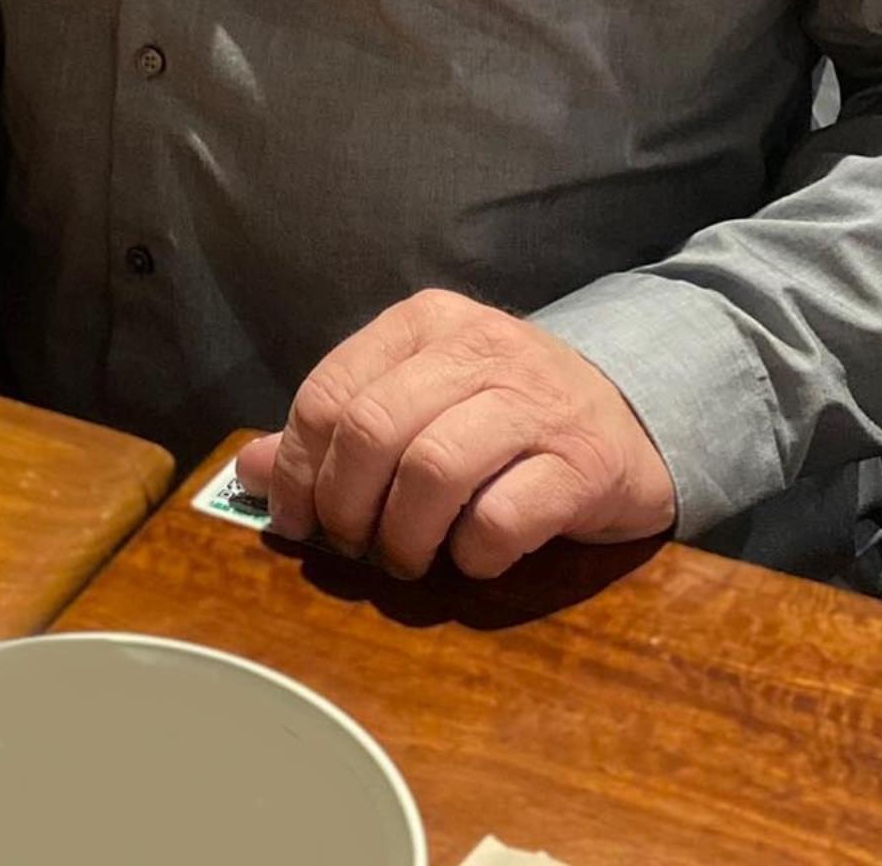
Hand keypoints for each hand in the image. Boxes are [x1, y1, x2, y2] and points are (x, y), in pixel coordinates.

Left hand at [233, 289, 674, 579]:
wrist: (633, 414)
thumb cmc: (507, 411)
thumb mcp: (420, 398)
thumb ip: (337, 428)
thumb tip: (247, 472)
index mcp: (426, 322)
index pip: (330, 392)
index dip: (297, 467)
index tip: (296, 520)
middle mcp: (480, 347)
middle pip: (373, 430)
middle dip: (345, 506)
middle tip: (353, 546)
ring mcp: (536, 403)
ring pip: (432, 470)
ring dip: (404, 536)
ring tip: (408, 560)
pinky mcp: (585, 464)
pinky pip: (502, 517)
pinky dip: (471, 553)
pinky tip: (472, 558)